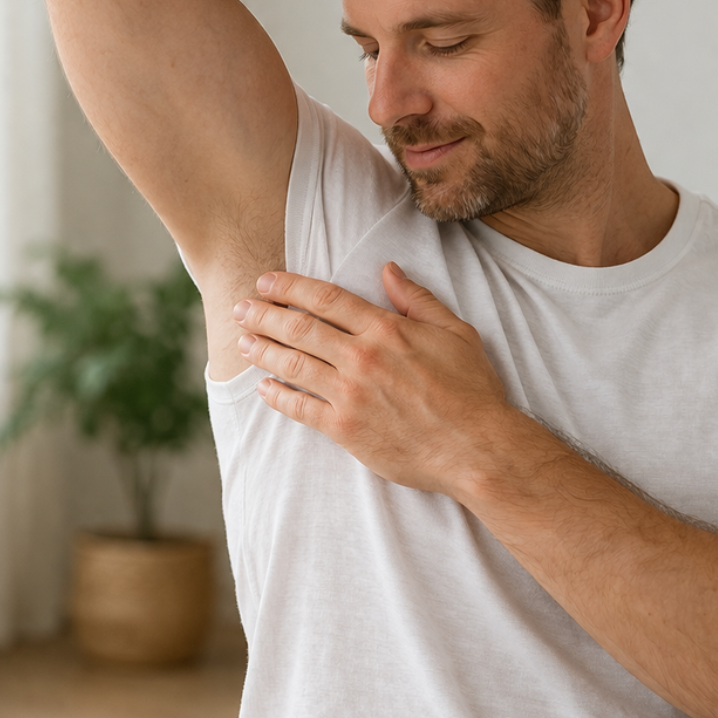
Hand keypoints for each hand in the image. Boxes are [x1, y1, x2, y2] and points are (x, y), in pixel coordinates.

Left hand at [233, 263, 511, 493]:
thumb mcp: (455, 332)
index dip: (291, 287)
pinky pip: (301, 409)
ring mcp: (351, 394)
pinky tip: (264, 388)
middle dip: (265, 314)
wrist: (476, 447)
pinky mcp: (346, 430)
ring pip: (294, 364)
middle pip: (300, 328)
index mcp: (386, 330)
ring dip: (263, 350)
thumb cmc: (472, 390)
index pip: (326, 299)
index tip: (267, 282)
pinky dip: (278, 396)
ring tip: (242, 341)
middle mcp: (362, 358)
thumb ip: (417, 300)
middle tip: (242, 307)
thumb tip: (388, 269)